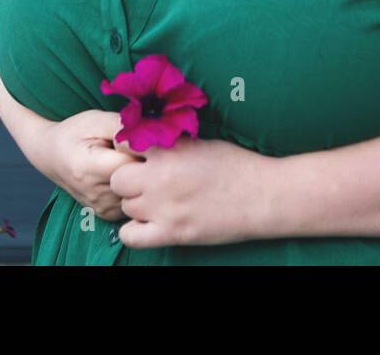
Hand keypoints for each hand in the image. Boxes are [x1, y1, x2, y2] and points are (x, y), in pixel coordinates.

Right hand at [33, 110, 144, 221]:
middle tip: (128, 150)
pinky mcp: (106, 214)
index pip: (133, 164)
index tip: (132, 140)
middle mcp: (95, 194)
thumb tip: (150, 136)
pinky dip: (132, 188)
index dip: (139, 149)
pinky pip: (132, 201)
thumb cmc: (75, 133)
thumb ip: (123, 127)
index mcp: (89, 168)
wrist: (52, 155)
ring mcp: (101, 207)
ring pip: (137, 192)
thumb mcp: (96, 120)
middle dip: (141, 163)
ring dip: (137, 177)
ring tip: (120, 162)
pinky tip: (119, 174)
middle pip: (138, 180)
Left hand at [107, 134, 273, 247]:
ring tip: (156, 203)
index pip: (123, 144)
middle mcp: (159, 178)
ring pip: (125, 207)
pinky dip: (134, 231)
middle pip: (117, 179)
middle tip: (145, 182)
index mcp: (168, 150)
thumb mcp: (201, 144)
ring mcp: (163, 208)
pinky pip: (130, 236)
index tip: (138, 156)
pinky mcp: (171, 233)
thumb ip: (171, 146)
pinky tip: (149, 224)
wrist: (263, 196)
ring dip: (136, 205)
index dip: (128, 151)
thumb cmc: (237, 166)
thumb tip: (149, 146)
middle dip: (128, 180)